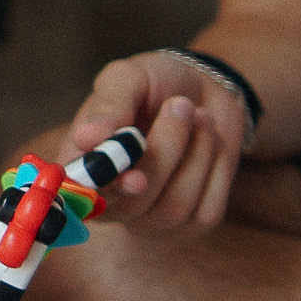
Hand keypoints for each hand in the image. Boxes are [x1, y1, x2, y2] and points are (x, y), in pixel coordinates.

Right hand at [65, 53, 249, 235]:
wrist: (202, 88)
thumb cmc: (155, 83)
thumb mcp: (128, 77)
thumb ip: (109, 105)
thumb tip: (86, 138)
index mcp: (84, 168)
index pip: (83, 195)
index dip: (107, 188)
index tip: (134, 174)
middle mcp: (113, 202)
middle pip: (135, 204)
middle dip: (165, 152)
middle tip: (181, 105)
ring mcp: (152, 218)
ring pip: (173, 210)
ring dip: (196, 155)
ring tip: (200, 115)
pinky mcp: (193, 223)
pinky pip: (207, 212)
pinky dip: (216, 168)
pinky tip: (211, 141)